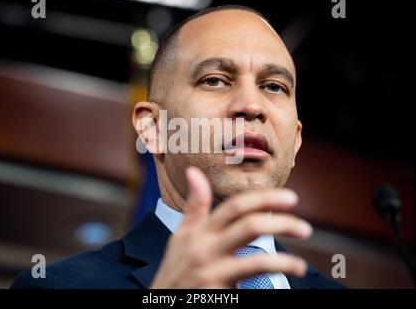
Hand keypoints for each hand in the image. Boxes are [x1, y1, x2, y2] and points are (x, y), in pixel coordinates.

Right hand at [150, 166, 312, 287]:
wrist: (162, 302)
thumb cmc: (175, 270)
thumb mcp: (181, 236)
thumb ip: (194, 206)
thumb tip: (194, 171)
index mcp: (200, 231)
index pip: (235, 207)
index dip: (264, 199)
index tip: (290, 197)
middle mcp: (205, 248)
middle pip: (249, 226)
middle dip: (281, 223)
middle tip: (304, 228)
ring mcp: (212, 272)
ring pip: (256, 261)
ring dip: (284, 262)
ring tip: (300, 266)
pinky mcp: (218, 292)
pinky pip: (251, 284)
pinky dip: (272, 280)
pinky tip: (285, 278)